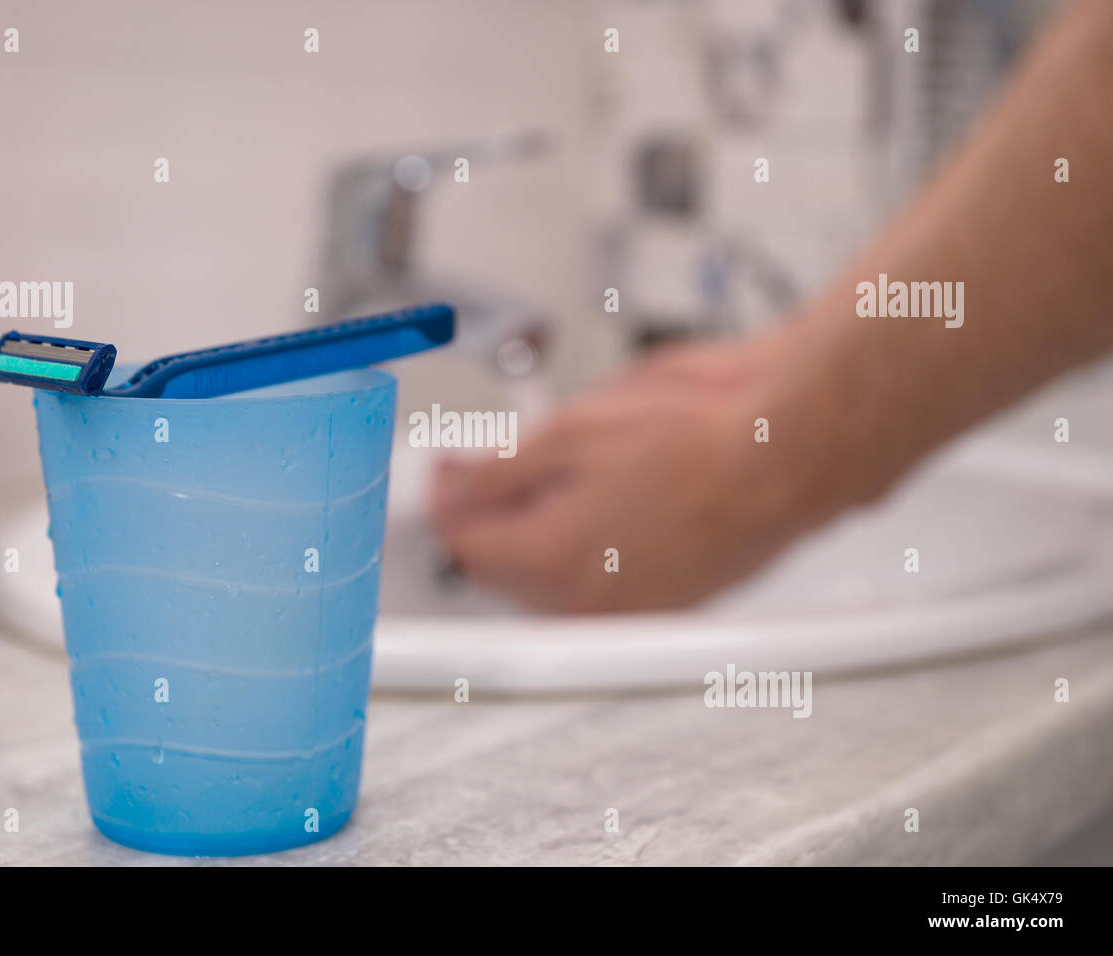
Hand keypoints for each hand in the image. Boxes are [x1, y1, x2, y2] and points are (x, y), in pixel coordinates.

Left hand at [431, 333, 839, 611]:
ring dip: (540, 533)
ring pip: (552, 580)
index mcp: (554, 559)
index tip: (446, 468)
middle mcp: (590, 603)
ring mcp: (636, 610)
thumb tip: (454, 486)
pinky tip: (613, 498)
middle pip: (503, 569)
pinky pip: (604, 583)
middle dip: (491, 516)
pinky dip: (591, 547)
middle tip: (494, 463)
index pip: (464, 541)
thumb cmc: (703, 430)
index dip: (444, 497)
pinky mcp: (675, 603)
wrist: (795, 447)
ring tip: (567, 473)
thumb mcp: (572, 429)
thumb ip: (498, 469)